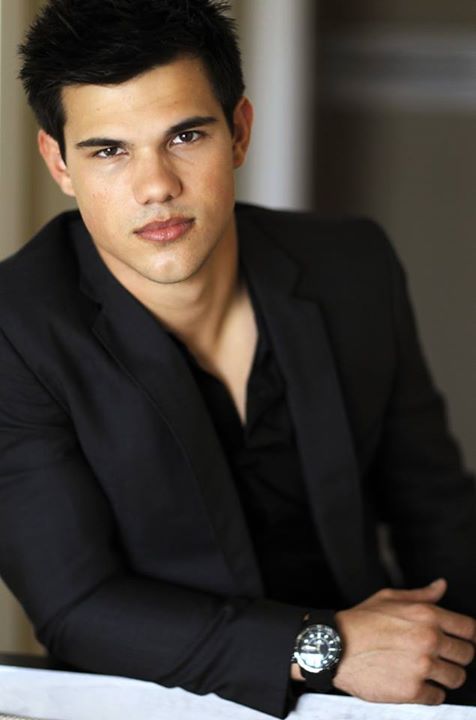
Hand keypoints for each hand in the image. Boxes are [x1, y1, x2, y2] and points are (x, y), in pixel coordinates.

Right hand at [333, 579, 475, 704]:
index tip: (461, 640)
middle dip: (456, 656)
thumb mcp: (389, 597)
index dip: (467, 635)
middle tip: (439, 655)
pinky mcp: (412, 690)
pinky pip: (438, 697)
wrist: (334, 647)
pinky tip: (415, 681)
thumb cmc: (360, 621)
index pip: (469, 629)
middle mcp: (429, 640)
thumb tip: (441, 586)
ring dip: (445, 675)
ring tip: (427, 670)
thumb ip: (421, 595)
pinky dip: (429, 692)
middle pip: (467, 655)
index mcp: (426, 615)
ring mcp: (422, 667)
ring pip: (456, 678)